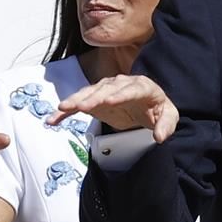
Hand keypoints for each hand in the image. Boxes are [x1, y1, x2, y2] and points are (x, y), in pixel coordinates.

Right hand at [51, 74, 177, 141]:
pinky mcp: (94, 99)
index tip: (110, 102)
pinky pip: (79, 103)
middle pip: (106, 89)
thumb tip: (159, 137)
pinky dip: (66, 111)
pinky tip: (54, 119)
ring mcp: (106, 90)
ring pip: (89, 93)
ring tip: (62, 108)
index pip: (131, 89)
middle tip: (82, 106)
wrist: (145, 105)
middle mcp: (121, 84)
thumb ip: (166, 125)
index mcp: (142, 86)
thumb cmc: (156, 109)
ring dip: (76, 100)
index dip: (120, 95)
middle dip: (93, 97)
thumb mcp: (168, 116)